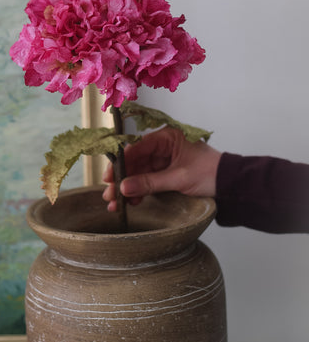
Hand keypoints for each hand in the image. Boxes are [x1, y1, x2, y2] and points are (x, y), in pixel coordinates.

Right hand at [102, 126, 221, 211]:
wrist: (231, 185)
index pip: (137, 148)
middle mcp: (164, 146)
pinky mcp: (167, 173)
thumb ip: (150, 183)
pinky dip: (140, 191)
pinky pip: (148, 180)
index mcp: (168, 137)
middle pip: (136, 162)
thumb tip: (124, 187)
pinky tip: (132, 202)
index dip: (121, 163)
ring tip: (117, 203)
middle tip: (110, 194)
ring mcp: (165, 160)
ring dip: (128, 188)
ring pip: (139, 173)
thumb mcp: (178, 178)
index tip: (109, 177)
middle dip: (122, 179)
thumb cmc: (210, 173)